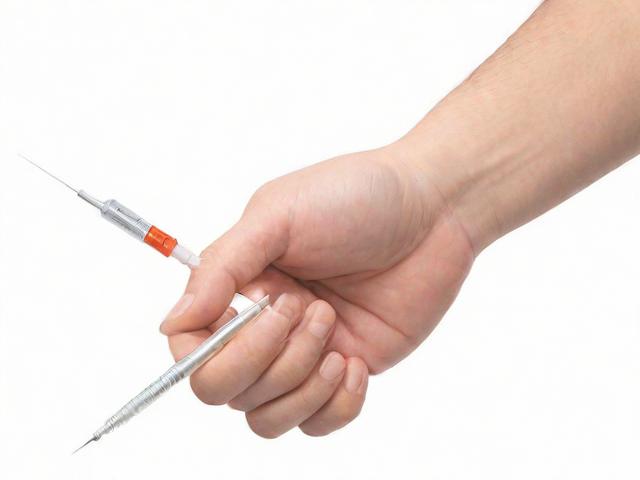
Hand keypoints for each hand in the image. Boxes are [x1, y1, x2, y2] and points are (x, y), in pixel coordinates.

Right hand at [160, 145, 474, 437]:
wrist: (433, 208)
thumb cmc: (355, 196)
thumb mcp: (279, 215)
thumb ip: (222, 268)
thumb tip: (170, 323)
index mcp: (240, 287)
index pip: (191, 349)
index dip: (210, 350)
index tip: (257, 313)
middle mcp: (265, 327)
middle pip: (226, 391)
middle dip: (268, 359)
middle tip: (309, 308)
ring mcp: (306, 354)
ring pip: (268, 417)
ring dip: (301, 381)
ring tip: (335, 324)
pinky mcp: (347, 370)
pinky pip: (318, 424)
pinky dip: (333, 404)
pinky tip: (355, 362)